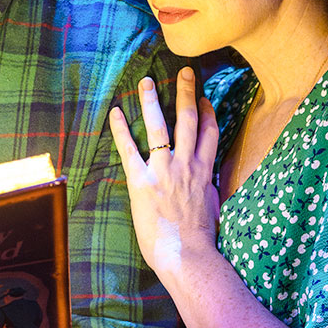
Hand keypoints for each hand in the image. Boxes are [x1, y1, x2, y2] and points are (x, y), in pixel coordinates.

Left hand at [108, 70, 221, 270]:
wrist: (189, 255)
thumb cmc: (201, 240)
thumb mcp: (212, 208)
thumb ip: (207, 188)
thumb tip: (206, 182)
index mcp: (205, 173)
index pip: (211, 134)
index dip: (208, 113)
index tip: (204, 99)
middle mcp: (187, 165)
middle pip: (189, 121)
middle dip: (187, 93)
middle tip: (185, 72)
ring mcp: (164, 171)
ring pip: (160, 127)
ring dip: (152, 101)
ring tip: (146, 81)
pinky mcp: (142, 181)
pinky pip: (129, 149)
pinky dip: (121, 129)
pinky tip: (114, 112)